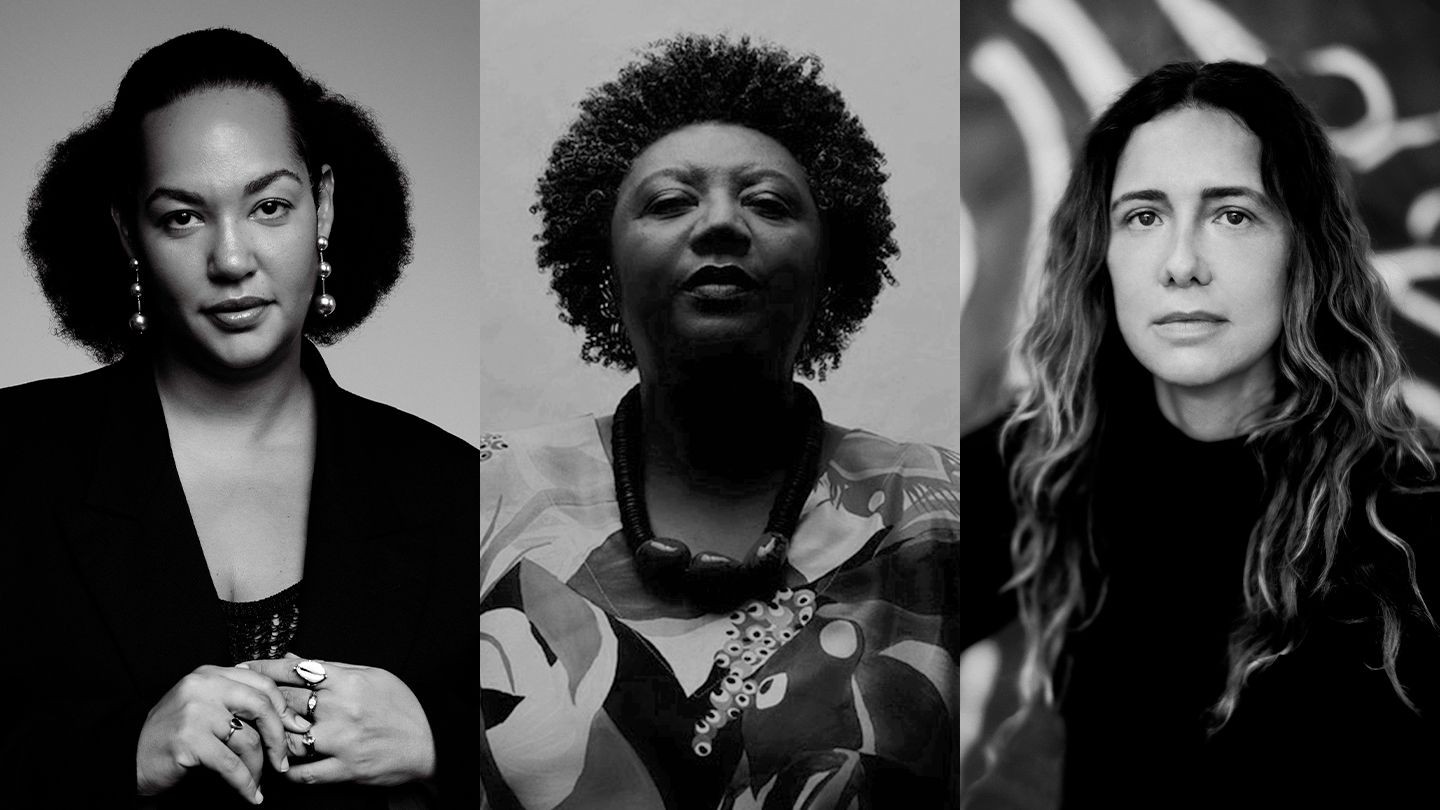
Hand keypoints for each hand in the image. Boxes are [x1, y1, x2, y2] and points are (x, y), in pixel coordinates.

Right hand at [136, 664, 312, 803]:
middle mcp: (202, 686)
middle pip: (262, 706)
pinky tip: (250, 795)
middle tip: (282, 761)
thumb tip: (284, 714)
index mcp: (210, 674)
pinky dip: (245, 783)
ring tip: (258, 782)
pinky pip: (231, 764)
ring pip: (248, 740)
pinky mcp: (188, 740)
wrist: (129, 759)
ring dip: (258, 768)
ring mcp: (194, 712)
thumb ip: (234, 700)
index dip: (283, 708)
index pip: (262, 683)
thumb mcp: (203, 706)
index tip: (295, 728)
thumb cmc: (172, 735)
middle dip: (278, 737)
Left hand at [240, 653, 435, 786]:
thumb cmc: (402, 706)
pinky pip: (304, 773)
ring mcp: (343, 740)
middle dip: (261, 701)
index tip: (243, 667)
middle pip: (285, 701)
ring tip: (258, 734)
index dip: (264, 668)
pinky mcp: (346, 768)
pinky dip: (287, 770)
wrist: (431, 742)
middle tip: (242, 701)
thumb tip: (294, 657)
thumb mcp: (372, 675)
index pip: (295, 670)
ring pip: (288, 738)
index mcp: (348, 681)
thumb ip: (332, 668)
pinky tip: (278, 765)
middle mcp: (342, 708)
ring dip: (271, 737)